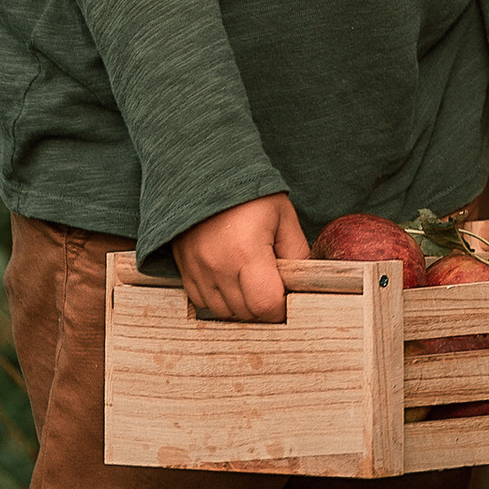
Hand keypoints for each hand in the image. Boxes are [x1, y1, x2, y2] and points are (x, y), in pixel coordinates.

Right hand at [176, 191, 308, 322]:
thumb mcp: (283, 217)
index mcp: (247, 252)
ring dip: (241, 304)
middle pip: (246, 312)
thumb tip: (304, 282)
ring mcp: (198, 270)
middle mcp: (218, 266)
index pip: (266, 305)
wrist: (204, 176)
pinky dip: (219, 298)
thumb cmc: (248, 194)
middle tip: (272, 284)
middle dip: (264, 305)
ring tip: (251, 279)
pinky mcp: (184, 270)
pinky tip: (230, 279)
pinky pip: (203, 302)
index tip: (287, 296)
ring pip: (224, 311)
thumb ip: (297, 253)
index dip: (282, 307)